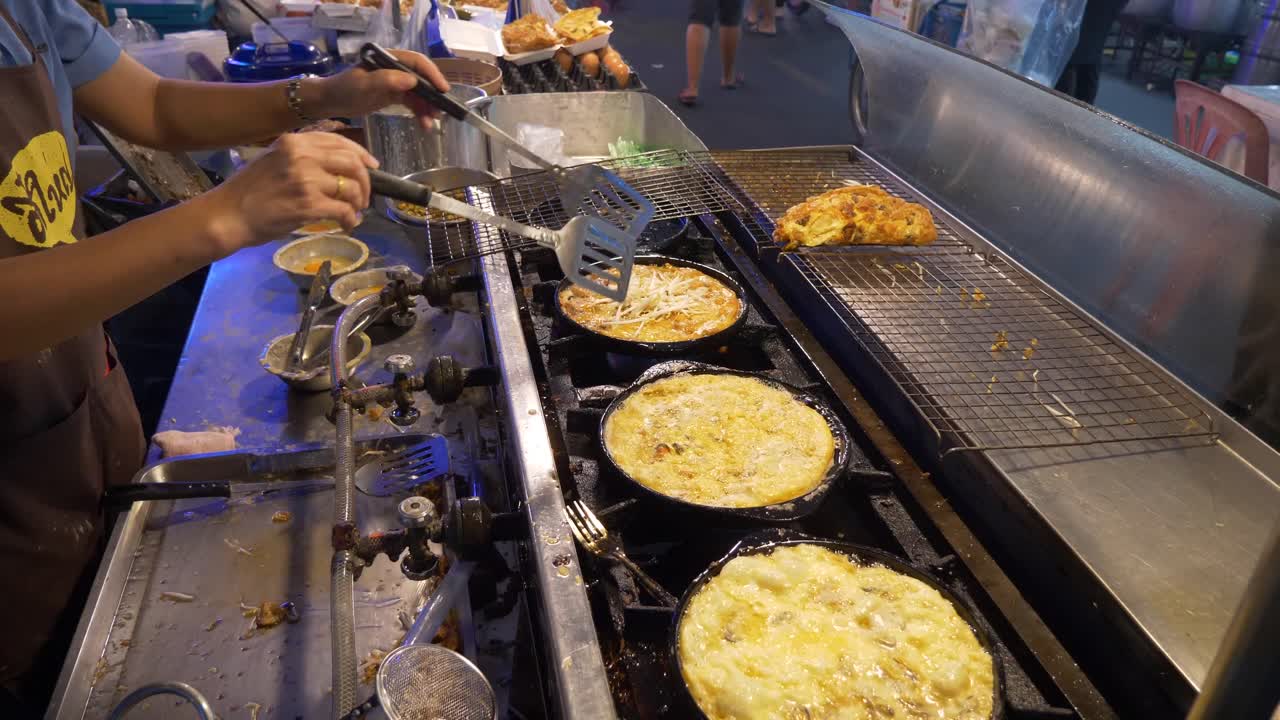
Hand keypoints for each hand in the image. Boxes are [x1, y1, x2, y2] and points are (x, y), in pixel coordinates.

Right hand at [201, 132, 376, 257]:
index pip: (339, 142)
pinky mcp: (309, 204)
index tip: (372, 166)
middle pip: (351, 163)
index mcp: (294, 141)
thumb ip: (303, 157)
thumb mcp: (275, 159)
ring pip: (350, 188)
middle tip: (363, 197)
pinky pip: (343, 210)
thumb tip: (338, 165)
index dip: (361, 155)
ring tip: (354, 213)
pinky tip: (346, 225)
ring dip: (358, 203)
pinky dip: (350, 219)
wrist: (229, 214)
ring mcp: (306, 180)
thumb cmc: (250, 190)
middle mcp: (301, 155)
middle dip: (365, 182)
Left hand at [312, 49, 449, 128]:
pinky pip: (412, 102)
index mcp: (389, 59)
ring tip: (431, 123)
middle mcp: (395, 68)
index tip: (443, 89)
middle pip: (421, 78)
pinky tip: (423, 124)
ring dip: (427, 107)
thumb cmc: (344, 89)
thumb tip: (413, 81)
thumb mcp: (364, 84)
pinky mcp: (393, 95)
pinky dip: (419, 113)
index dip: (432, 74)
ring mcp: (395, 82)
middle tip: (441, 110)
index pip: (417, 62)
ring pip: (419, 93)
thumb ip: (387, 80)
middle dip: (432, 94)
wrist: (330, 102)